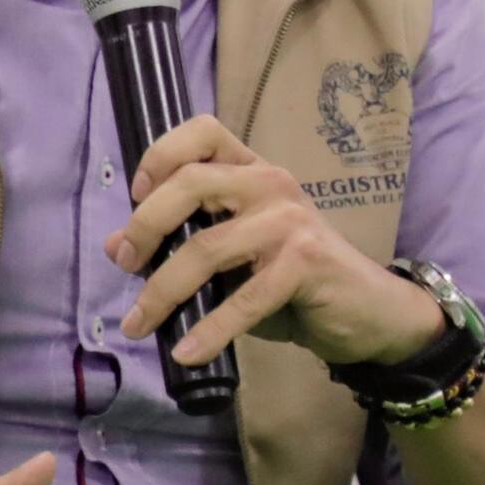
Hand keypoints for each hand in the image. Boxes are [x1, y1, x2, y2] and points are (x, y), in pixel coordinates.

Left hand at [104, 116, 444, 370]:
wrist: (368, 313)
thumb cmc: (295, 283)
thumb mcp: (232, 261)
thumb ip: (180, 246)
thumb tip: (116, 247)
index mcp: (253, 171)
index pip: (204, 131)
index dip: (162, 154)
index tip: (137, 193)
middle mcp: (271, 183)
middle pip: (191, 183)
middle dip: (146, 225)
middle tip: (127, 264)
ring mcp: (289, 221)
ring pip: (207, 246)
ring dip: (163, 291)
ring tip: (139, 325)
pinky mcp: (305, 262)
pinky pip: (243, 298)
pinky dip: (210, 330)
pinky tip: (189, 352)